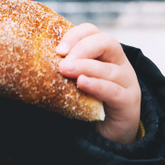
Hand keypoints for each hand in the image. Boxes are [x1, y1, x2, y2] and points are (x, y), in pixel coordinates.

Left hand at [57, 24, 140, 143]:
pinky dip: (97, 86)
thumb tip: (36, 62)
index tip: (58, 49)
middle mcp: (119, 63)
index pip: (93, 32)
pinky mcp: (129, 101)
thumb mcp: (77, 80)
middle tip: (63, 62)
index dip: (76, 35)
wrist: (110, 132)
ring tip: (66, 70)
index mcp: (105, 53)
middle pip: (106, 43)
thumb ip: (65, 69)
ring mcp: (127, 81)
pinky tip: (82, 83)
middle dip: (82, 48)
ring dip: (85, 67)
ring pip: (109, 69)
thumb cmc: (90, 102)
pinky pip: (114, 91)